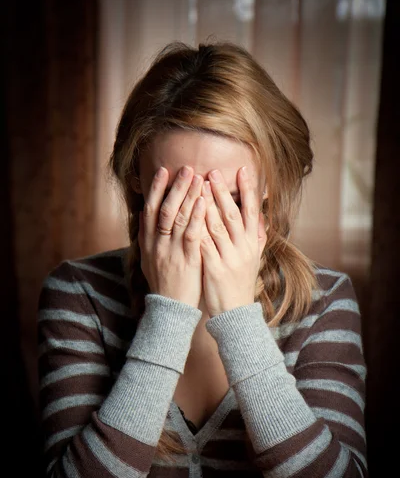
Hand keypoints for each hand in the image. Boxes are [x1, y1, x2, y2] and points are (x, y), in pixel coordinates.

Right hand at [138, 165, 205, 308]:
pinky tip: (204, 202)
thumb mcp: (148, 258)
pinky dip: (197, 216)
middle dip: (176, 187)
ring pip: (177, 218)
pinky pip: (191, 234)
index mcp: (148, 242)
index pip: (150, 209)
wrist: (170, 309)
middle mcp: (157, 244)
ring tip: (199, 177)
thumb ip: (147, 236)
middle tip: (187, 168)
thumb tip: (144, 213)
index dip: (156, 189)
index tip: (164, 171)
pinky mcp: (186, 260)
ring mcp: (171, 251)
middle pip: (164, 209)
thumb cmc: (163, 282)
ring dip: (189, 195)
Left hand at [199, 167, 266, 316]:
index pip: (252, 210)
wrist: (236, 312)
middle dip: (223, 192)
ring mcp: (230, 258)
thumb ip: (257, 235)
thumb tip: (260, 214)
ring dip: (207, 205)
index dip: (248, 189)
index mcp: (252, 242)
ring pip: (217, 227)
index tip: (243, 169)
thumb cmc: (241, 282)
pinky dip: (196, 229)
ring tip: (197, 187)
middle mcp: (243, 248)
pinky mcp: (215, 269)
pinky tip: (187, 216)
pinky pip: (204, 245)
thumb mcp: (255, 258)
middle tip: (212, 172)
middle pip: (233, 214)